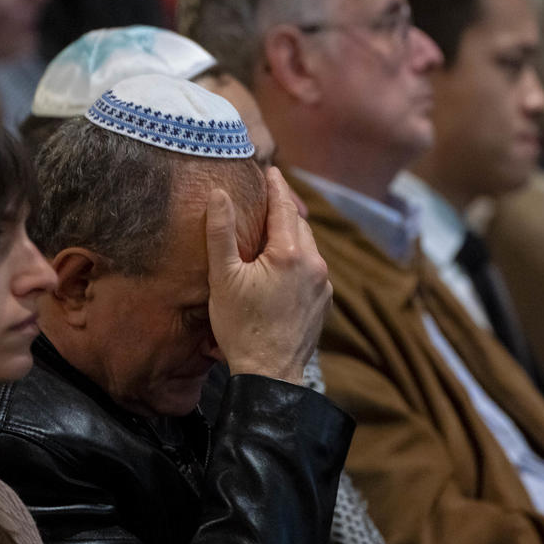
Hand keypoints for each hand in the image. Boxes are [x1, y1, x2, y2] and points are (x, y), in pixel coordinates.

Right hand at [205, 167, 331, 383]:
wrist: (270, 374)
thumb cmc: (241, 327)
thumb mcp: (223, 278)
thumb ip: (221, 233)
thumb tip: (219, 194)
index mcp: (290, 253)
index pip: (284, 206)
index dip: (275, 186)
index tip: (269, 169)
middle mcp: (314, 264)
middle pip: (299, 224)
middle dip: (284, 207)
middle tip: (270, 194)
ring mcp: (323, 284)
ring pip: (309, 247)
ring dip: (293, 234)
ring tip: (274, 228)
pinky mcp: (325, 302)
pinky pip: (313, 269)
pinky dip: (300, 259)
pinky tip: (283, 265)